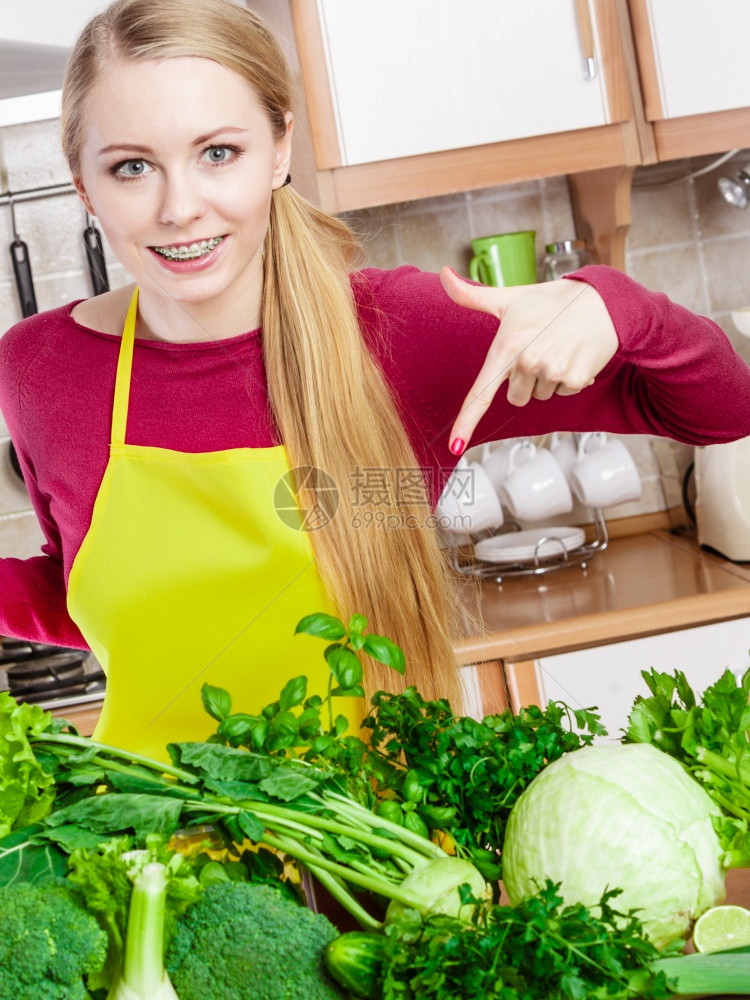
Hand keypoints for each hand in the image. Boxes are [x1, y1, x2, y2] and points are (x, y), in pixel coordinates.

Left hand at [440, 266, 618, 453]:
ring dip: (549, 378)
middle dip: (526, 380)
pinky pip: (564, 393)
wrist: (601, 299)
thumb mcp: (509, 299)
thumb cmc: (550, 301)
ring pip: (541, 395)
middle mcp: (527, 361)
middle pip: (516, 397)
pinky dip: (571, 379)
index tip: (454, 446)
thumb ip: (472, 296)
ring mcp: (552, 371)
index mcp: (505, 346)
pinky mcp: (576, 378)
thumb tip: (444, 275)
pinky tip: (575, 354)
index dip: (465, 422)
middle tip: (541, 348)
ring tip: (560, 348)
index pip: (480, 392)